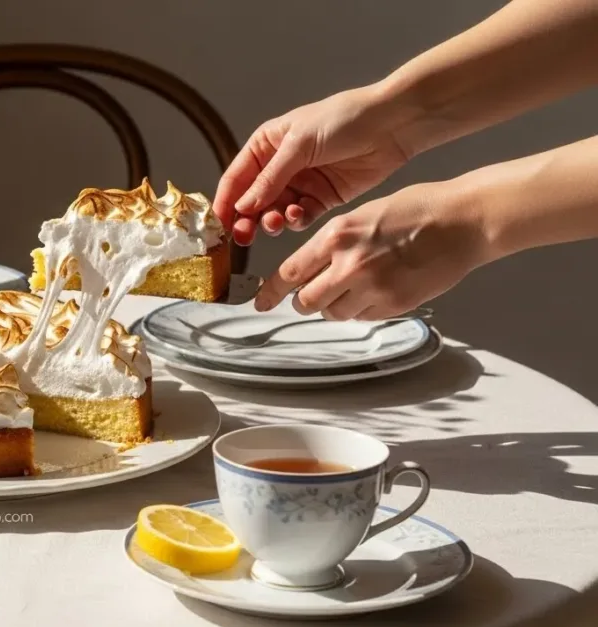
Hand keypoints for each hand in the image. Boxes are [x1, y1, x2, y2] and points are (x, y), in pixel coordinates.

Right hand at [213, 84, 413, 244]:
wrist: (392, 124)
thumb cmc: (344, 119)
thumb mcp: (299, 145)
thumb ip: (269, 179)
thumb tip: (242, 207)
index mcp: (266, 145)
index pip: (237, 178)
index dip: (225, 202)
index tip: (217, 225)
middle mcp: (279, 166)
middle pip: (252, 200)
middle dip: (246, 219)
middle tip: (243, 236)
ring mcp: (300, 184)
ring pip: (275, 212)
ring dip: (272, 221)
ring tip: (276, 223)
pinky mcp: (321, 198)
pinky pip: (300, 217)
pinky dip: (296, 220)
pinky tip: (300, 215)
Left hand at [253, 182, 490, 319]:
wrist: (464, 221)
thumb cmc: (418, 209)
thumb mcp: (362, 214)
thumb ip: (334, 243)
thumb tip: (310, 266)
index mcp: (337, 236)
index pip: (289, 274)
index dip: (271, 292)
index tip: (261, 301)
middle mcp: (350, 264)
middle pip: (306, 301)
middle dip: (304, 301)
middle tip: (311, 296)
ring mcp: (373, 288)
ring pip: (334, 313)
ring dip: (335, 306)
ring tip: (354, 287)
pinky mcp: (395, 305)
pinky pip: (363, 317)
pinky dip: (362, 310)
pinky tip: (377, 290)